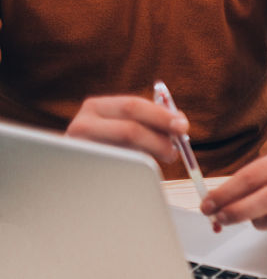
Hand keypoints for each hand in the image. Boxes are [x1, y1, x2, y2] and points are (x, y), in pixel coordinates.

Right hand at [65, 95, 187, 164]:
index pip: (133, 106)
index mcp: (95, 106)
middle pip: (129, 129)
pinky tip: (140, 171)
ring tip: (162, 158)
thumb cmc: (108, 144)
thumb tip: (179, 122)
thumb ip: (148, 120)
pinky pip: (116, 171)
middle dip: (159, 139)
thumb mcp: (123, 125)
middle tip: (176, 149)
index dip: (161, 115)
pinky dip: (135, 171)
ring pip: (124, 153)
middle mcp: (81, 124)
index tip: (183, 126)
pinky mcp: (80, 171)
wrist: (72, 172)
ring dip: (150, 156)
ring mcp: (78, 149)